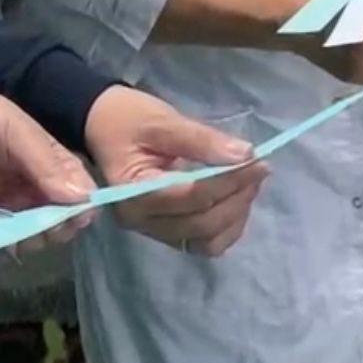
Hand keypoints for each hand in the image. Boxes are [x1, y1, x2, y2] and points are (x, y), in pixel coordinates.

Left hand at [0, 74, 93, 242]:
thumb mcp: (16, 130)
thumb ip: (46, 163)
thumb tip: (83, 200)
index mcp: (49, 162)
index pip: (78, 190)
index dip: (82, 206)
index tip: (80, 217)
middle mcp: (34, 188)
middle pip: (61, 218)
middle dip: (61, 225)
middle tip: (52, 224)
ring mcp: (9, 208)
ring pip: (36, 234)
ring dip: (38, 238)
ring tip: (29, 231)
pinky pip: (5, 241)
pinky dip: (12, 245)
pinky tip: (10, 241)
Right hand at [84, 86, 267, 256]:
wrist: (103, 126)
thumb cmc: (128, 119)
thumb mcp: (162, 120)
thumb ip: (201, 139)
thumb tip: (245, 155)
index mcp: (132, 191)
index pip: (191, 195)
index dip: (229, 180)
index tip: (258, 161)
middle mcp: (139, 219)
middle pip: (202, 222)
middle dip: (237, 197)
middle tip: (259, 168)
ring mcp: (152, 230)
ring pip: (206, 239)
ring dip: (235, 215)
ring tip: (248, 183)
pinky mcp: (165, 232)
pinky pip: (203, 243)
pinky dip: (226, 227)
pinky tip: (235, 202)